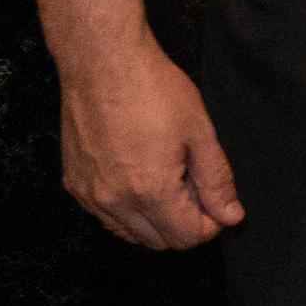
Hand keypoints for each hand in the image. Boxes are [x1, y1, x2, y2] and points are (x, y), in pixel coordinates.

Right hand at [59, 48, 240, 249]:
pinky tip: (141, 180)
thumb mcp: (200, 132)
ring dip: (156, 221)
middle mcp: (114, 201)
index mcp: (150, 191)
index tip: (217, 202)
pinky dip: (127, 211)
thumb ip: (216, 180)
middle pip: (158, 241)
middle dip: (185, 224)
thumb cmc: (153, 90)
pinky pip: (105, 216)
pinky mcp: (74, 183)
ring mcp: (89, 194)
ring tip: (171, 180)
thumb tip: (231, 216)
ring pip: (129, 233)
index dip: (210, 224)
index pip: (186, 238)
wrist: (102, 63)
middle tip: (196, 188)